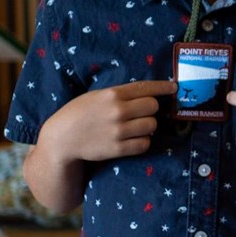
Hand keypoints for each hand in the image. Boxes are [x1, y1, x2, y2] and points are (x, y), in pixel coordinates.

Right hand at [38, 79, 174, 163]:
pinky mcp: (118, 148)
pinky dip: (142, 142)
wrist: (61, 139)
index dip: (163, 87)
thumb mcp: (95, 96)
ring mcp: (118, 130)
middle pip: (152, 107)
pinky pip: (144, 144)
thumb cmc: (78, 114)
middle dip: (150, 109)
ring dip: (147, 126)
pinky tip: (133, 140)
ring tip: (135, 128)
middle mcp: (117, 111)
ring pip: (151, 125)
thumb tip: (146, 93)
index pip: (145, 87)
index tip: (174, 88)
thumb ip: (118, 94)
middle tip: (141, 113)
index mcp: (112, 94)